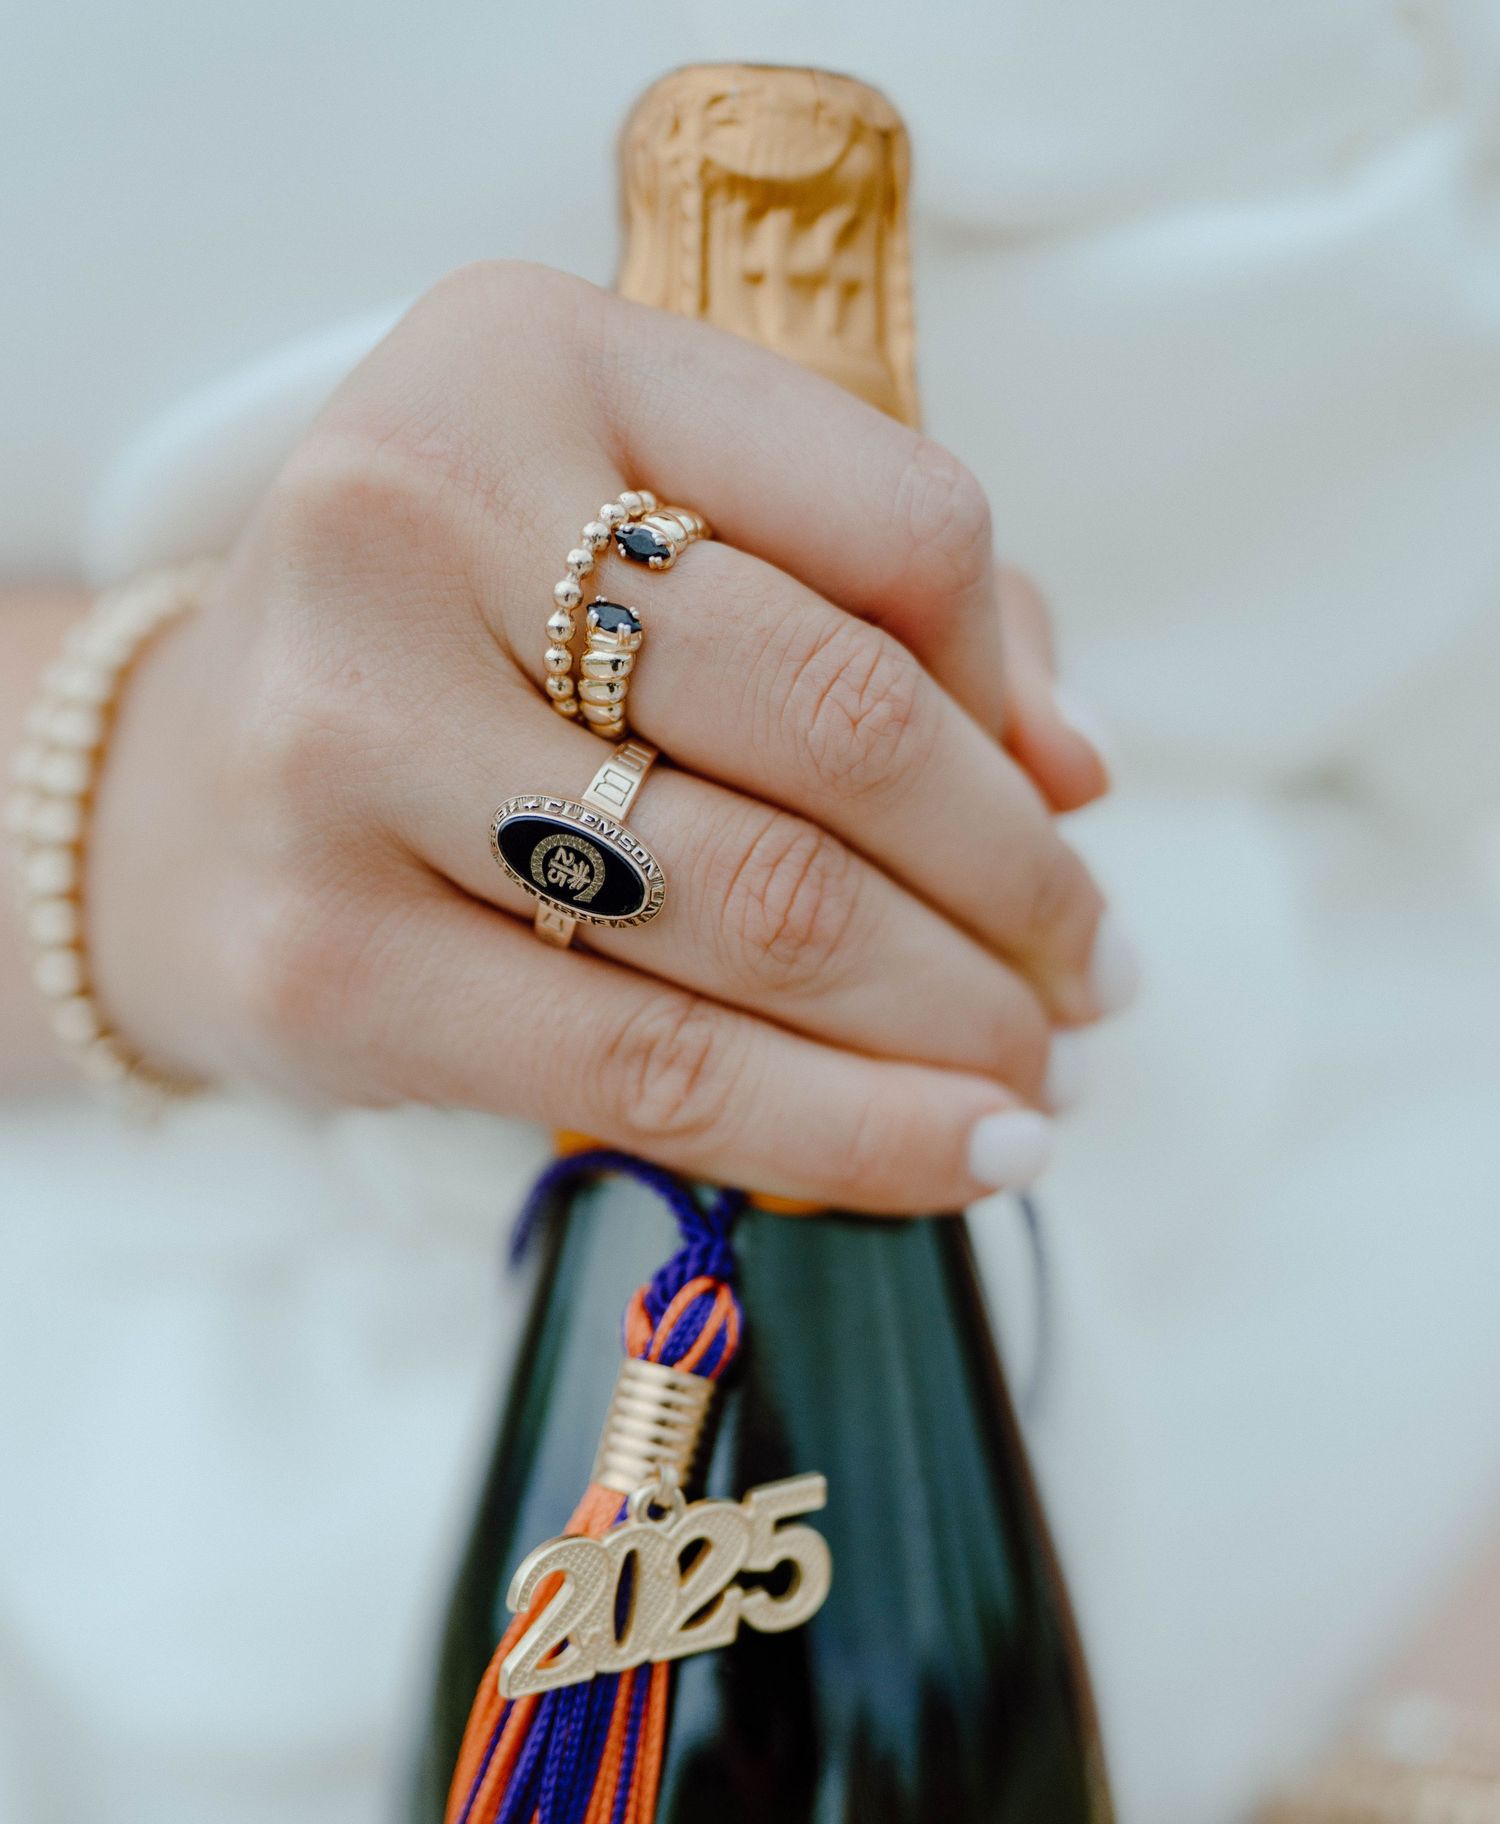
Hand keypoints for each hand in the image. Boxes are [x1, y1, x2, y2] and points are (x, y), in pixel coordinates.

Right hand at [87, 262, 1128, 1210]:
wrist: (185, 794)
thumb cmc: (461, 649)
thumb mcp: (638, 534)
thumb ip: (873, 598)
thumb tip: (1076, 766)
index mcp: (530, 355)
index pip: (900, 518)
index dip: (1013, 690)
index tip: (1059, 799)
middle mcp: (416, 514)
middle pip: (843, 721)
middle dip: (1016, 883)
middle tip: (1089, 975)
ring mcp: (350, 742)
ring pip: (772, 910)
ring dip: (958, 1018)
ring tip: (1040, 1071)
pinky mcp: (331, 959)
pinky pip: (661, 1069)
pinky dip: (851, 1130)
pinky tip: (966, 1155)